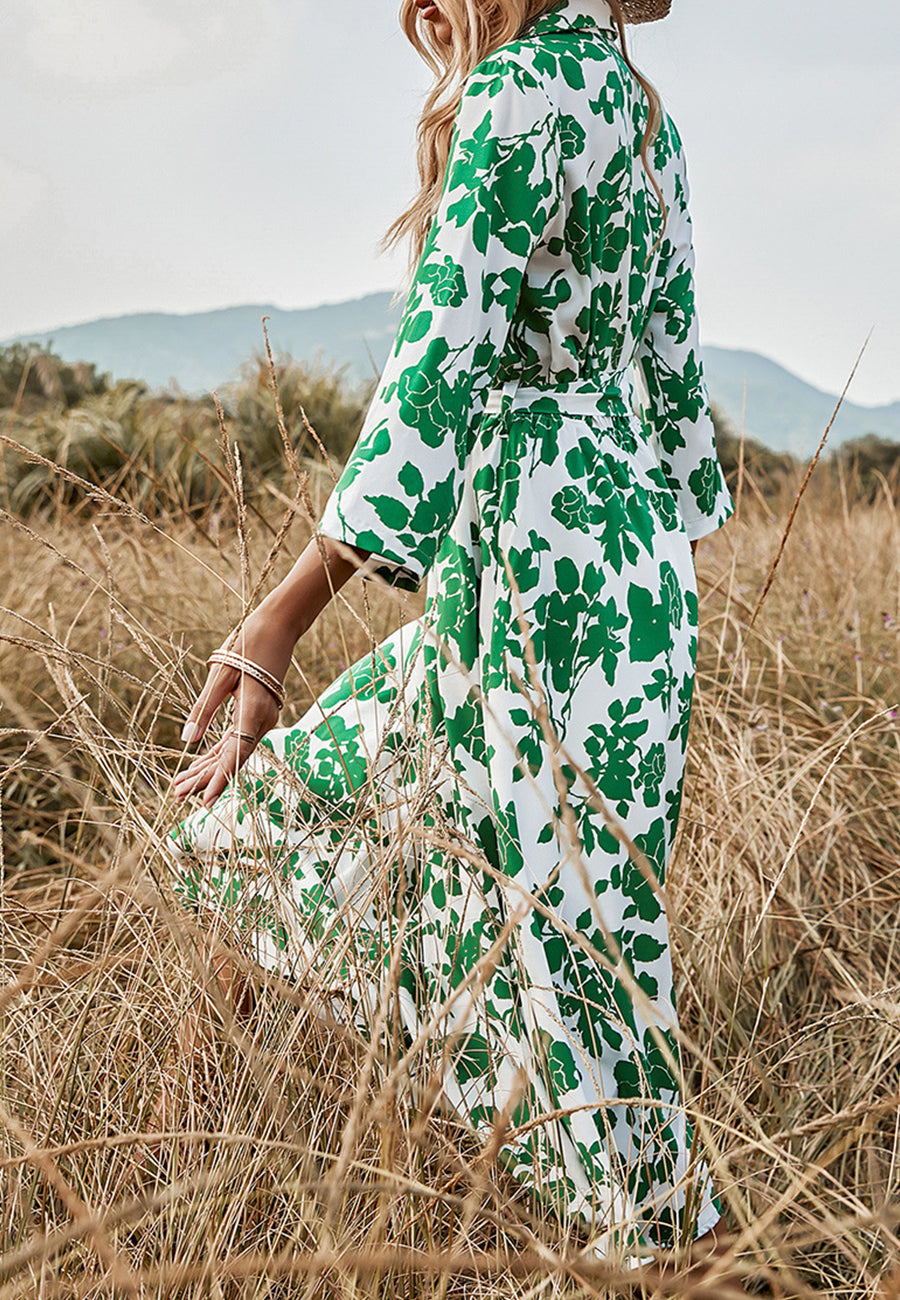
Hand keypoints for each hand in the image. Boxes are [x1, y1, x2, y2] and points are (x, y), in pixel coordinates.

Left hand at [172, 536, 365, 806]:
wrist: (278, 629)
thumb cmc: (247, 646)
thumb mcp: (219, 675)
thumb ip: (204, 708)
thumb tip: (187, 740)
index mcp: (254, 712)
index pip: (235, 755)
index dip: (220, 779)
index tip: (204, 800)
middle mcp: (262, 721)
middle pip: (232, 758)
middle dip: (205, 778)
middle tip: (176, 795)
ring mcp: (261, 719)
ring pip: (233, 751)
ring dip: (208, 768)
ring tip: (181, 785)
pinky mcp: (256, 714)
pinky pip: (236, 739)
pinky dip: (218, 753)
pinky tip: (199, 764)